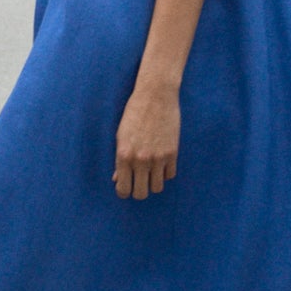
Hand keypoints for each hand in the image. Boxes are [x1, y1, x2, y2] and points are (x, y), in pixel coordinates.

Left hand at [111, 81, 179, 198]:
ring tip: (150, 173)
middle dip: (139, 191)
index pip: (123, 189)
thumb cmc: (134, 114)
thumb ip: (119, 160)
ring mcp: (158, 157)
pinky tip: (161, 162)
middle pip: (141, 193)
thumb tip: (118, 179)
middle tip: (139, 183)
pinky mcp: (172, 153)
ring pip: (157, 187)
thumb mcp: (121, 136)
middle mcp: (140, 159)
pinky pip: (170, 175)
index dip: (124, 191)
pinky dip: (165, 172)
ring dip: (153, 182)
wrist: (155, 96)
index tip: (126, 188)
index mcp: (123, 155)